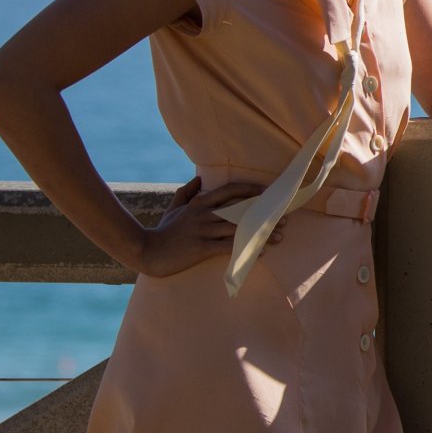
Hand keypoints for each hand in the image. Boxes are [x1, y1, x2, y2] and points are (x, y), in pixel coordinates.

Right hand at [134, 179, 278, 277]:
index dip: (250, 189)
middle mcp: (204, 214)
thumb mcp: (174, 207)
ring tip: (279, 236)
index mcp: (199, 203)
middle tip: (284, 216)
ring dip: (261, 234)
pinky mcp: (201, 248)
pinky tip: (260, 253)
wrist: (147, 251)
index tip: (267, 191)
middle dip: (264, 213)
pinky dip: (245, 250)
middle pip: (240, 210)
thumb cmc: (163, 230)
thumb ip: (187, 192)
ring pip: (238, 229)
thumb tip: (199, 179)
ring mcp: (203, 231)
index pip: (230, 191)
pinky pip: (228, 248)